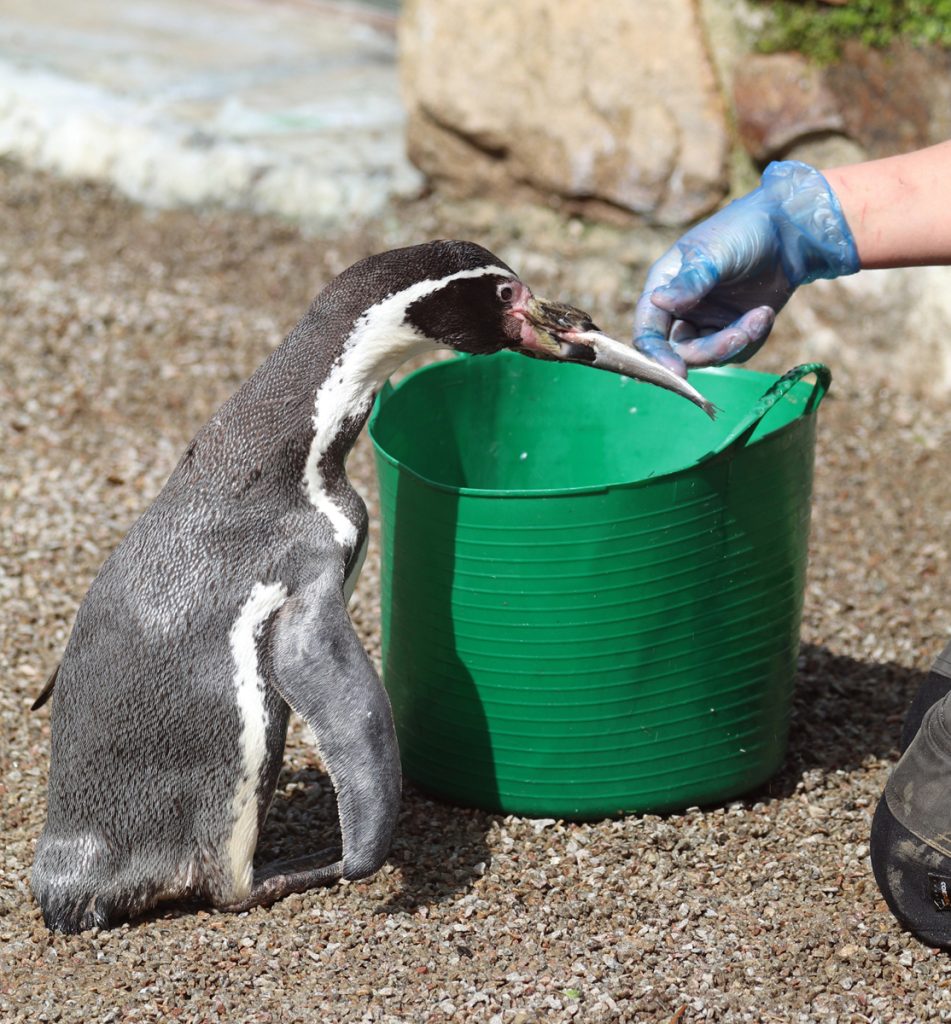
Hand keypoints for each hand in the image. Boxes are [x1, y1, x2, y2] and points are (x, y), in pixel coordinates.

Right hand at [633, 161, 859, 376]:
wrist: (789, 230)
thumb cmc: (744, 230)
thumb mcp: (714, 253)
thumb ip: (689, 281)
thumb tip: (657, 301)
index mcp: (663, 286)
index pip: (648, 330)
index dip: (657, 354)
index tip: (677, 371)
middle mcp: (680, 309)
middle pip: (679, 350)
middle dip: (709, 350)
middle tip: (739, 336)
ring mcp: (706, 321)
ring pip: (708, 356)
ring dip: (734, 343)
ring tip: (761, 315)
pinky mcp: (732, 329)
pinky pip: (735, 353)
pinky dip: (752, 339)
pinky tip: (765, 314)